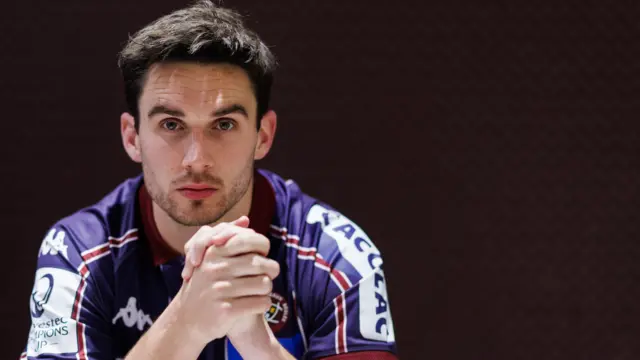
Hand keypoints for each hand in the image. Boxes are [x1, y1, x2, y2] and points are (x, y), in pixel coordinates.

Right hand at [173, 217, 280, 344]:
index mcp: (214, 252)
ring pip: (264, 284)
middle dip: (270, 270)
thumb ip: (230, 238)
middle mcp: (215, 268)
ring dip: (267, 289)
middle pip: (262, 263)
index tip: (261, 256)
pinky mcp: (226, 310)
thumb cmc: (208, 284)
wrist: (188, 319)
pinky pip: (261, 303)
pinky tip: (259, 304)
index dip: (263, 247)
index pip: (252, 240)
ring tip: (262, 291)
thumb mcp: (214, 259)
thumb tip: (245, 220)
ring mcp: (220, 289)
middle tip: (268, 275)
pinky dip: (264, 304)